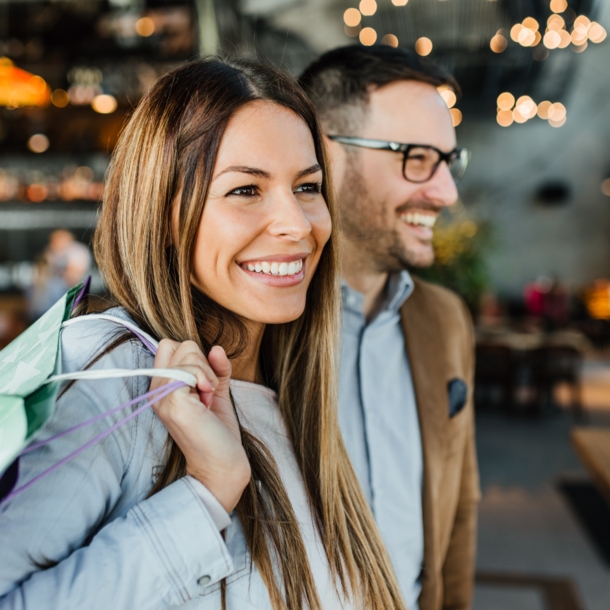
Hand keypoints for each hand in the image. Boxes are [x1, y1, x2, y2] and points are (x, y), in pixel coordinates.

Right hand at [150, 340, 250, 512]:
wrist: (222, 465)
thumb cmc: (218, 431)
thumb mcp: (216, 390)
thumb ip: (216, 367)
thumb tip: (217, 348)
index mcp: (162, 387)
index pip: (169, 345)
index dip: (194, 358)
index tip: (204, 384)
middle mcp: (156, 390)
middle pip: (180, 344)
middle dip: (202, 362)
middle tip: (206, 393)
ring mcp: (161, 395)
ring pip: (188, 351)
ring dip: (207, 373)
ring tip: (207, 400)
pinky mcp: (172, 400)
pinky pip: (191, 367)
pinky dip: (207, 378)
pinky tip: (208, 401)